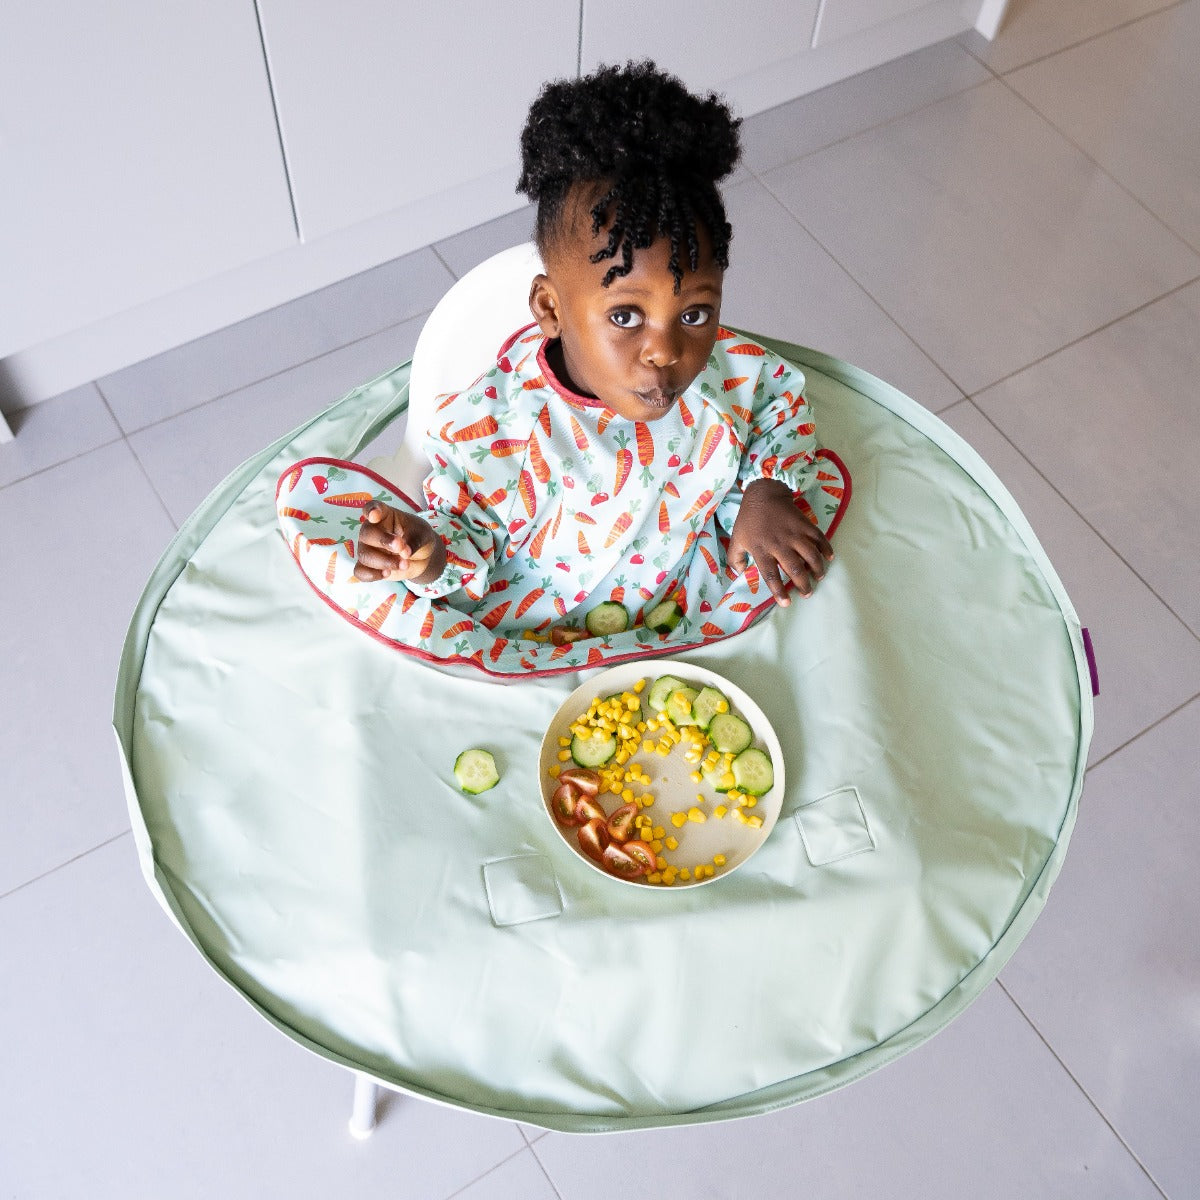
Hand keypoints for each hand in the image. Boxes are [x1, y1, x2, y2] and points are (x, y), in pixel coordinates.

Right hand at [352, 501, 445, 584]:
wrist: (421, 557)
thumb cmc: (419, 537)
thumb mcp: (423, 535)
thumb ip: (414, 541)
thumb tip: (404, 552)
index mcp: (384, 515)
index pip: (372, 508)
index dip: (371, 510)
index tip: (375, 515)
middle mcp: (372, 530)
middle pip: (366, 534)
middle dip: (383, 541)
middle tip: (401, 547)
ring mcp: (368, 549)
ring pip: (365, 555)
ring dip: (385, 562)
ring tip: (404, 564)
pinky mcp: (369, 566)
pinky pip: (360, 572)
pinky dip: (371, 575)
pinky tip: (387, 574)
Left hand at [727, 478, 833, 604]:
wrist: (764, 494)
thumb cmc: (749, 519)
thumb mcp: (736, 538)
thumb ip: (735, 558)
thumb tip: (738, 573)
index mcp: (761, 549)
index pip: (770, 575)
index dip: (778, 591)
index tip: (786, 603)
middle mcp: (779, 543)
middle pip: (794, 568)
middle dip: (803, 584)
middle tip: (807, 593)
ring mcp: (794, 533)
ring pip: (810, 555)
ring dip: (817, 569)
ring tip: (819, 577)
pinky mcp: (804, 524)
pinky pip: (819, 538)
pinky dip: (826, 548)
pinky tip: (829, 558)